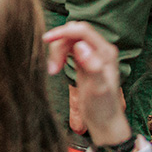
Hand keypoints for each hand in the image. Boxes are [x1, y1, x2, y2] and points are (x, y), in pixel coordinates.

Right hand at [44, 22, 130, 147]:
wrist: (104, 121)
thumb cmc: (102, 108)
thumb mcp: (97, 89)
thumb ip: (92, 66)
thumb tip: (81, 46)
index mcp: (105, 52)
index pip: (83, 31)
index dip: (63, 32)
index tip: (46, 40)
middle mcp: (101, 50)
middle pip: (74, 32)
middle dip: (59, 44)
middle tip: (52, 68)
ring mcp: (92, 54)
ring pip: (70, 39)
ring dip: (57, 51)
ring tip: (53, 71)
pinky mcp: (85, 60)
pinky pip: (69, 48)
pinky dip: (60, 54)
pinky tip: (57, 67)